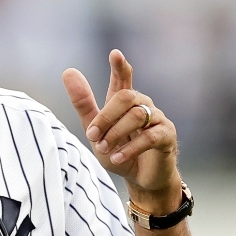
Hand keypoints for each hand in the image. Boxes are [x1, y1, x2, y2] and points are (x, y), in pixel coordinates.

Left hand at [62, 50, 179, 206]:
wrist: (140, 180)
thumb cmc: (120, 153)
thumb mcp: (95, 132)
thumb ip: (84, 105)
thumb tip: (68, 71)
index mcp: (124, 103)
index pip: (123, 78)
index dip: (119, 66)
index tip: (114, 54)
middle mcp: (143, 105)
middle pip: (126, 97)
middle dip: (105, 116)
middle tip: (92, 136)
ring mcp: (157, 119)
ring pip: (136, 116)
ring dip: (115, 134)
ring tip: (104, 149)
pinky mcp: (167, 136)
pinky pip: (149, 137)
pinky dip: (130, 148)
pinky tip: (117, 157)